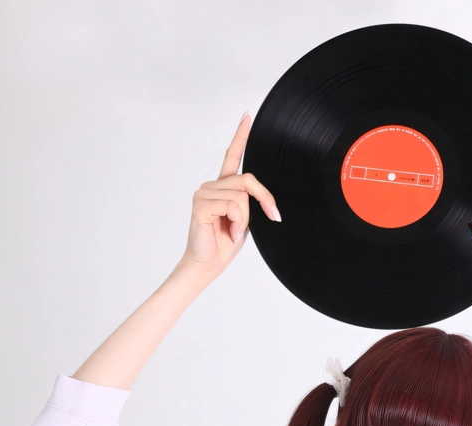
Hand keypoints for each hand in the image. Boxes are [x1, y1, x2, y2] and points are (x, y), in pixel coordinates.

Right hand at [179, 112, 280, 275]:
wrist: (208, 264)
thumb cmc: (224, 243)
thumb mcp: (245, 219)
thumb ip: (249, 201)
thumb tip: (262, 197)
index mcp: (222, 187)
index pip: (232, 156)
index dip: (240, 136)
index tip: (247, 116)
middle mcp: (212, 185)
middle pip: (248, 180)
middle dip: (264, 200)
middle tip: (271, 216)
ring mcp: (204, 192)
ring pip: (241, 196)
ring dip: (245, 220)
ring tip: (233, 231)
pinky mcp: (201, 203)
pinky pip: (233, 206)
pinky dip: (238, 223)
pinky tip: (228, 232)